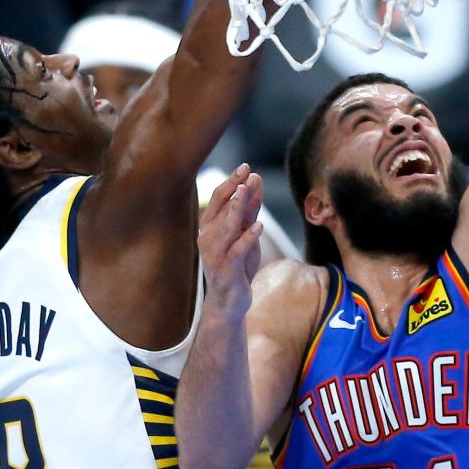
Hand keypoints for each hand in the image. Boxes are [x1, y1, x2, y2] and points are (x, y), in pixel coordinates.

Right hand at [198, 164, 262, 323]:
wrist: (229, 302)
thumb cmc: (236, 265)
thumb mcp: (245, 233)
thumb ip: (250, 209)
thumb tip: (256, 179)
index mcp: (210, 226)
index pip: (219, 198)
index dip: (232, 182)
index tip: (246, 166)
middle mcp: (208, 237)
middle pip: (221, 208)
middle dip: (234, 189)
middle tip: (246, 171)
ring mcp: (215, 253)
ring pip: (227, 226)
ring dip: (237, 207)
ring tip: (246, 191)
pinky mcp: (226, 269)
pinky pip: (237, 250)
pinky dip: (247, 237)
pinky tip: (259, 225)